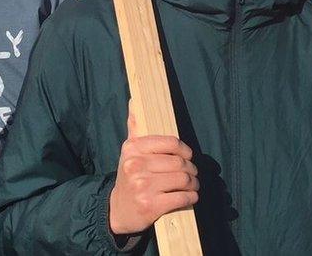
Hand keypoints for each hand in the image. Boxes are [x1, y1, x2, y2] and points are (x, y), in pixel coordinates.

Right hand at [108, 113, 198, 234]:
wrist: (118, 210)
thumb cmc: (129, 177)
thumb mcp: (129, 152)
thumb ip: (135, 127)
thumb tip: (134, 100)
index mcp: (133, 149)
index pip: (170, 142)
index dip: (184, 149)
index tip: (188, 155)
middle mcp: (136, 166)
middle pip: (179, 162)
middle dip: (191, 169)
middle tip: (192, 173)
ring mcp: (143, 187)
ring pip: (183, 179)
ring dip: (193, 183)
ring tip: (193, 185)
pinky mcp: (150, 206)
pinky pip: (181, 197)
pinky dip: (191, 197)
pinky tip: (190, 196)